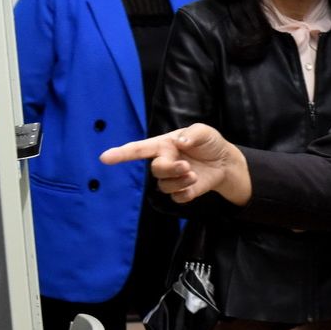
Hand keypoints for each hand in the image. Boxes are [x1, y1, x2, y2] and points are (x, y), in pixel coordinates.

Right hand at [100, 123, 250, 203]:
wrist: (225, 162)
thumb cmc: (210, 143)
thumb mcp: (204, 131)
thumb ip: (192, 134)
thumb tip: (179, 142)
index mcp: (163, 145)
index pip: (138, 149)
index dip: (121, 153)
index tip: (105, 157)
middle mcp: (164, 162)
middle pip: (155, 170)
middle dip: (170, 169)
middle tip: (187, 166)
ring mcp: (171, 178)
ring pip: (164, 186)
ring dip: (180, 181)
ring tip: (194, 174)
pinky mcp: (182, 191)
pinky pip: (176, 198)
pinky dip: (185, 193)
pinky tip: (195, 184)